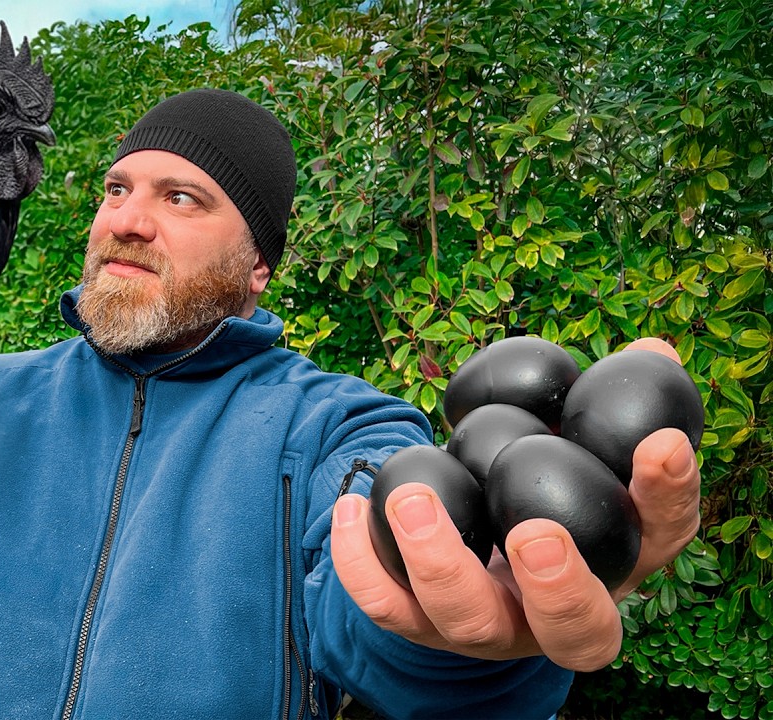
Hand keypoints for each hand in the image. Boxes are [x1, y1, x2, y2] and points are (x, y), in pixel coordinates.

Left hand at [330, 338, 700, 671]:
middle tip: (534, 534)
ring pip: (468, 622)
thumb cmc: (532, 481)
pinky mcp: (421, 625)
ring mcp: (488, 627)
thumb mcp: (574, 444)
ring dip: (438, 563)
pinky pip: (386, 607)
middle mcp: (557, 614)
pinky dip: (362, 561)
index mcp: (616, 563)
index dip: (670, 497)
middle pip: (576, 632)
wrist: (465, 543)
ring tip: (410, 497)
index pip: (662, 540)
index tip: (660, 444)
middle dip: (558, 588)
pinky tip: (350, 504)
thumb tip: (651, 353)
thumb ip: (603, 404)